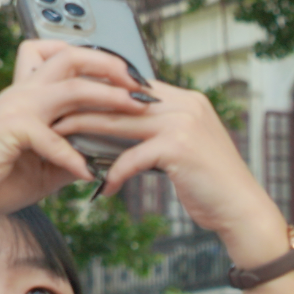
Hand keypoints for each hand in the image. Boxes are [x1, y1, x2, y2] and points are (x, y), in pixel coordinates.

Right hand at [0, 40, 148, 219]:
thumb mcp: (41, 167)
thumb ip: (69, 157)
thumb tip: (102, 162)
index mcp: (29, 94)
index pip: (64, 57)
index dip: (99, 61)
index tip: (131, 77)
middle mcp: (24, 92)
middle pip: (73, 57)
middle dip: (113, 65)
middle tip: (142, 83)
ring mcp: (17, 108)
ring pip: (72, 87)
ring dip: (109, 98)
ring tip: (136, 110)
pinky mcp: (11, 130)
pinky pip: (53, 139)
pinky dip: (74, 158)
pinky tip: (88, 174)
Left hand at [54, 79, 291, 267]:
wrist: (242, 209)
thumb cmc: (212, 185)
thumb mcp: (185, 149)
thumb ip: (160, 132)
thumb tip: (122, 130)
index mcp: (186, 100)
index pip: (133, 83)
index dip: (100, 88)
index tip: (69, 94)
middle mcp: (185, 105)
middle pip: (121, 98)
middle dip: (83, 105)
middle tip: (51, 113)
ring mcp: (183, 124)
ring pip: (120, 123)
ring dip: (86, 132)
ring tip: (60, 141)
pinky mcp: (178, 148)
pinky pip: (133, 157)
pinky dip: (115, 173)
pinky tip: (102, 188)